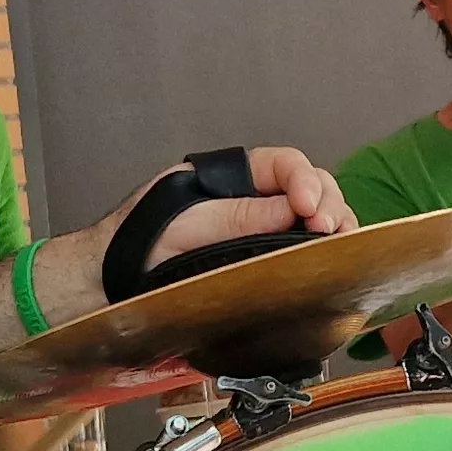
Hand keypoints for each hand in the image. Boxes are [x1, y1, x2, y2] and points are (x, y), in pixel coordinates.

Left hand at [144, 146, 356, 259]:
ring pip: (313, 217)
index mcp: (231, 178)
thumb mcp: (185, 225)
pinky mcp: (263, 262)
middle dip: (327, 204)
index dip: (304, 182)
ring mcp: (261, 232)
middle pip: (309, 188)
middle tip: (327, 230)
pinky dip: (324, 251)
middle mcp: (252, 200)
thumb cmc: (136, 247)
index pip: (283, 166)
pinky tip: (330, 260)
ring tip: (340, 243)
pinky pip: (303, 250)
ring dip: (334, 225)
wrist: (112, 284)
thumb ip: (236, 217)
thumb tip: (290, 211)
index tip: (307, 209)